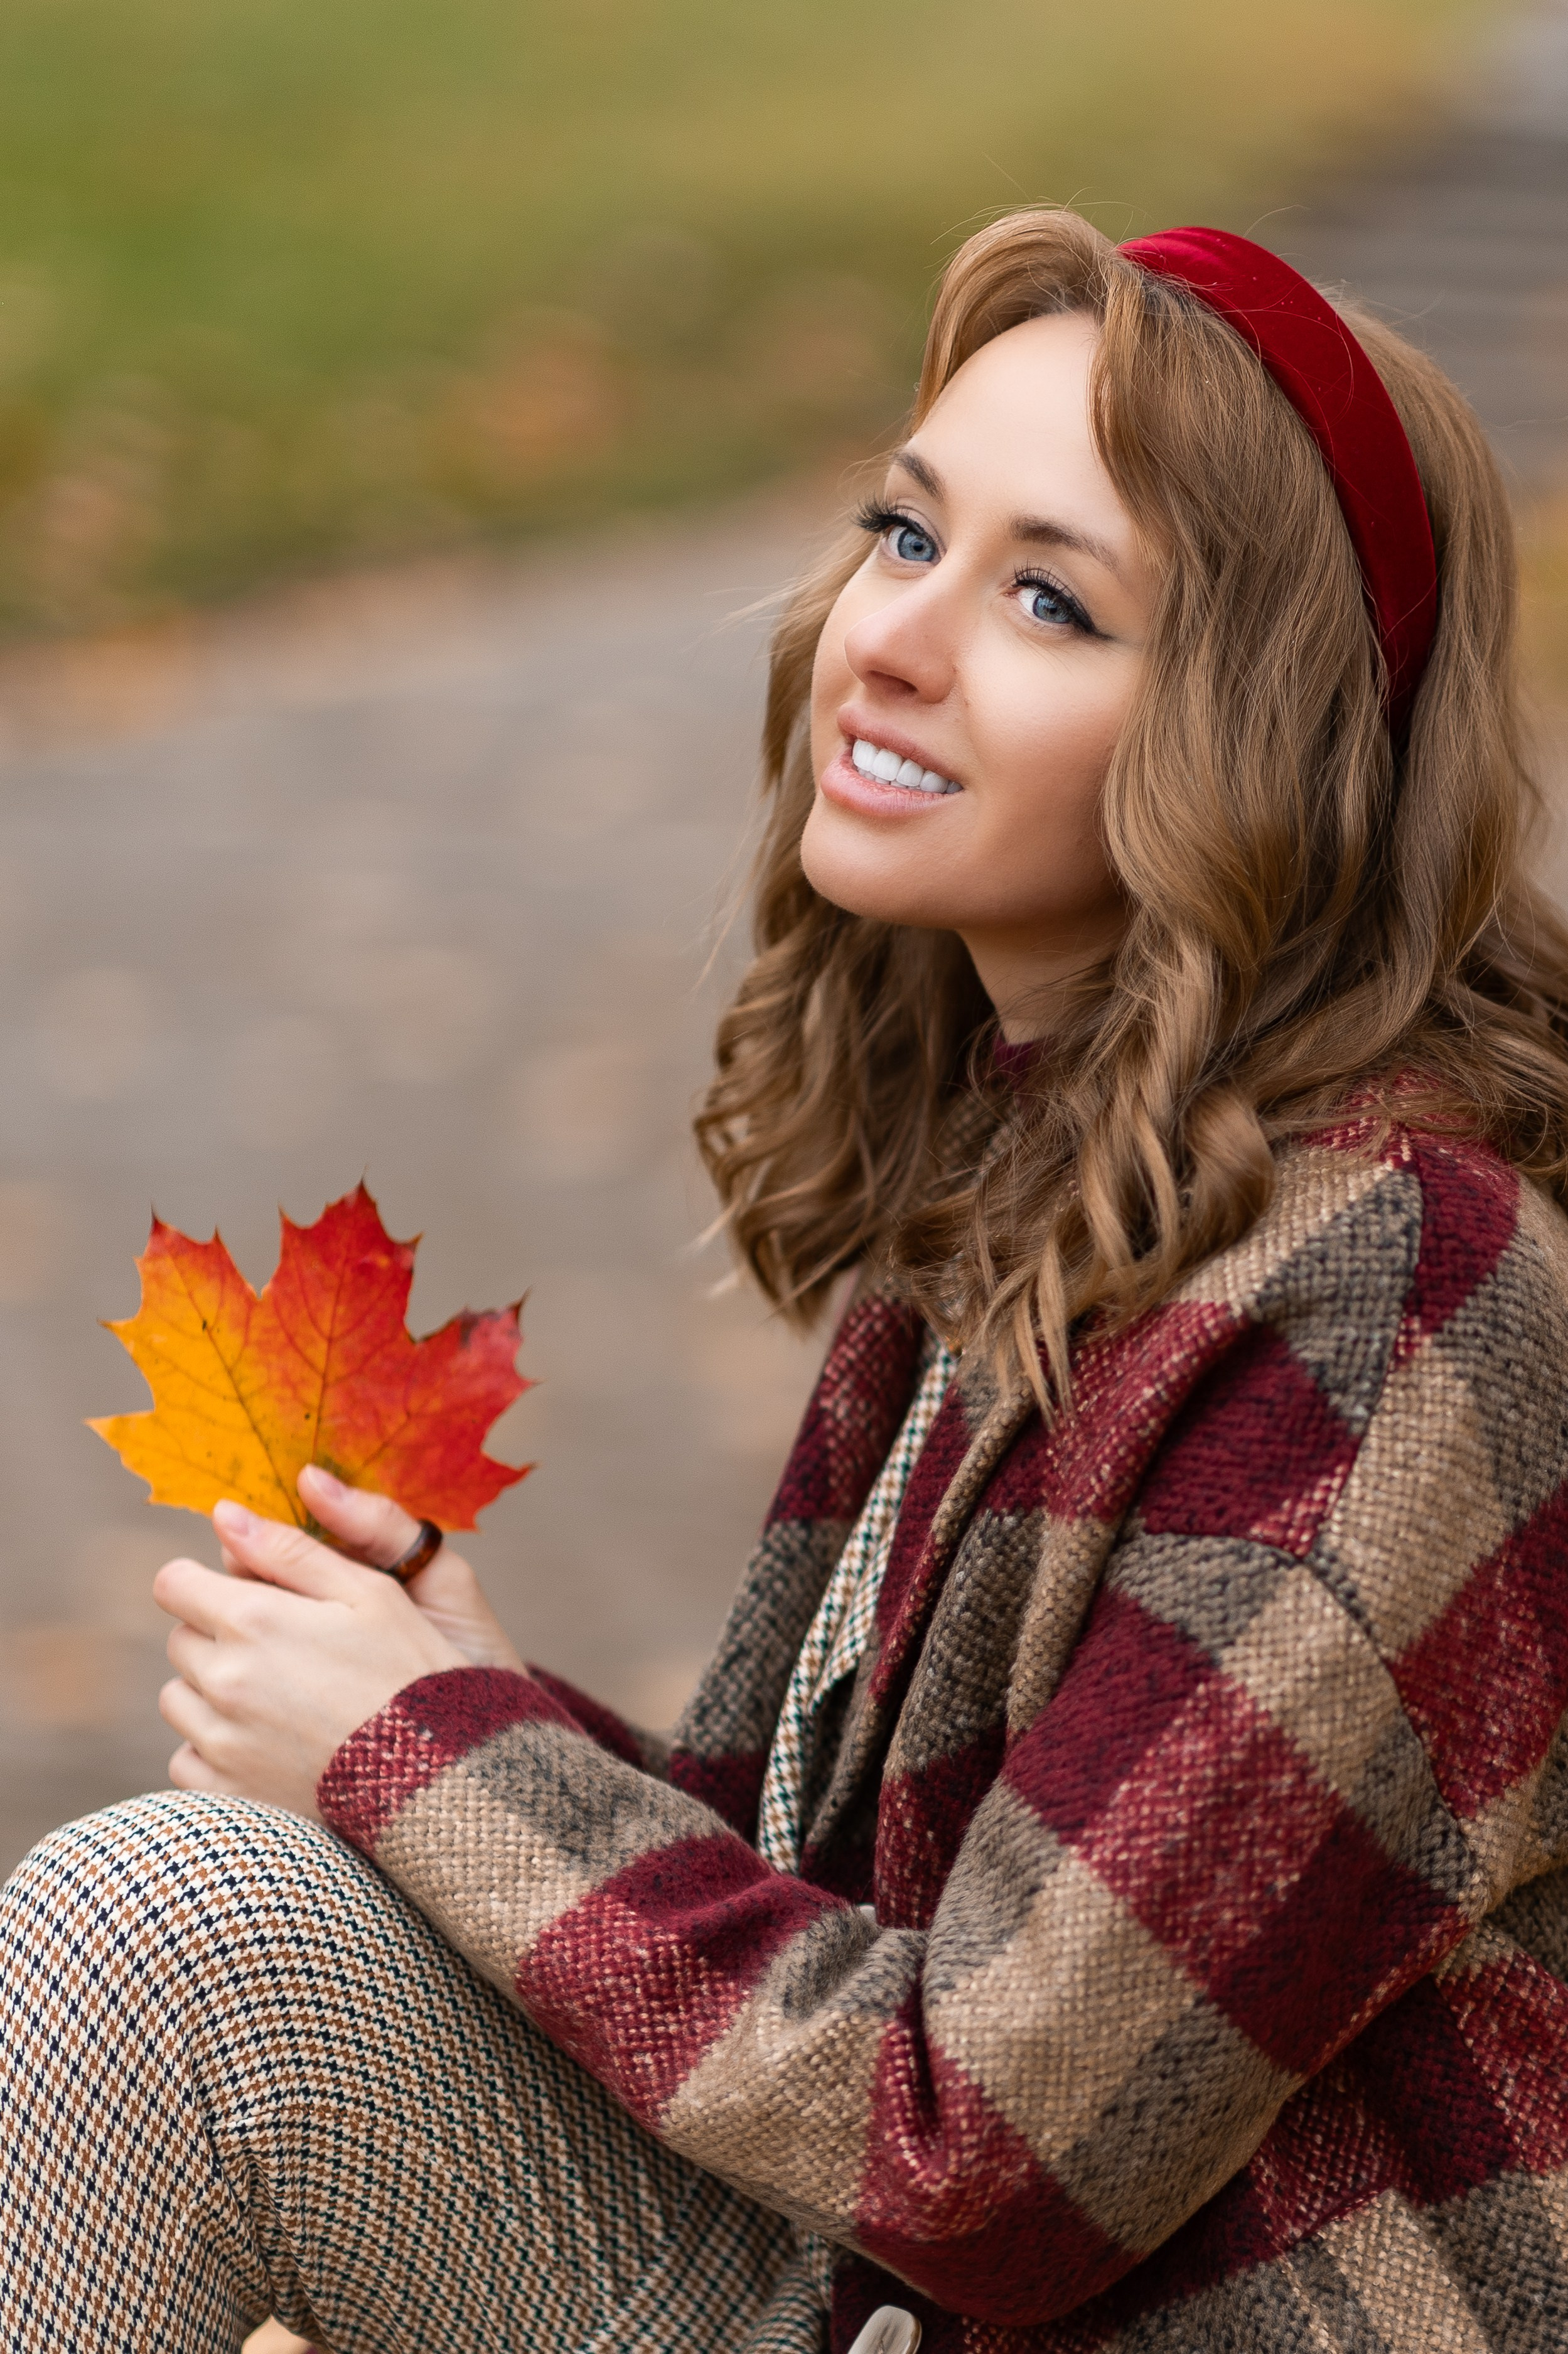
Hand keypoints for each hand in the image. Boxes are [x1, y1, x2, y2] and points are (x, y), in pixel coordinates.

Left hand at [154, 1473, 523, 1817]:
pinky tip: (271, 1745)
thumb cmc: (412, 1670)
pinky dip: (216, 1749)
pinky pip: (187, 1758)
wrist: (438, 1776)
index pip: (174, 1584)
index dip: (204, 1582)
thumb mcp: (369, 1591)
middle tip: (283, 1649)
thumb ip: (289, 1549)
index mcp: (252, 1619)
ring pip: (179, 1699)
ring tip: (281, 1699)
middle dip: (218, 1635)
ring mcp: (220, 1741)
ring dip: (213, 1692)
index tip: (240, 1594)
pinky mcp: (226, 1792)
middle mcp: (223, 1680)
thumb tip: (225, 1514)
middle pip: (180, 1639)